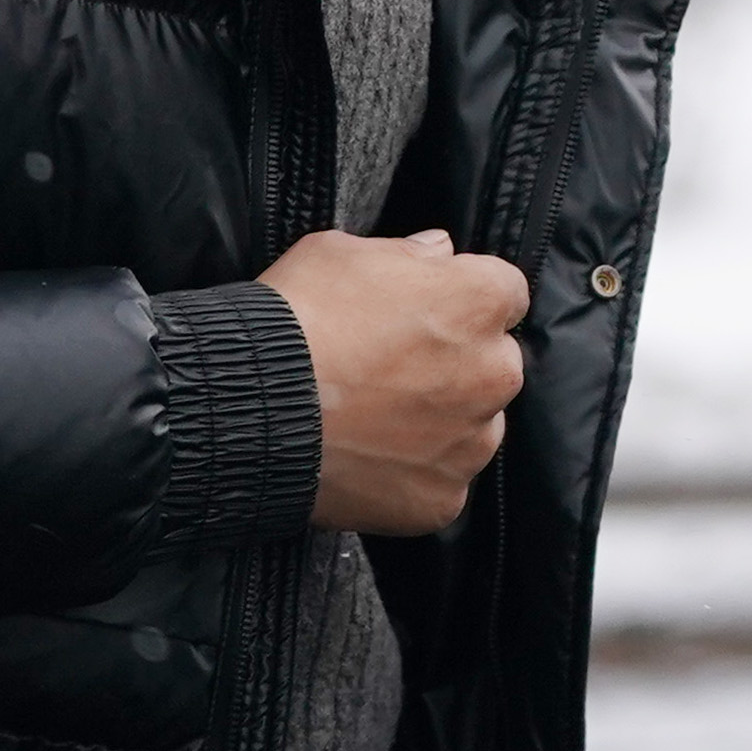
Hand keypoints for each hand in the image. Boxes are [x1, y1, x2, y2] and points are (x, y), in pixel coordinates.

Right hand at [266, 225, 528, 534]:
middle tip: (392, 371)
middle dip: (456, 364)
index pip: (503, 294)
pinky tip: (367, 461)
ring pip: (473, 426)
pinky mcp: (442, 498)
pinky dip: (412, 476)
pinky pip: (440, 482)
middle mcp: (493, 372)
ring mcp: (470, 442)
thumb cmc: (295, 322)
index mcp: (479, 302)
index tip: (430, 313)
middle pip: (493, 364)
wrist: (248, 410)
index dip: (463, 300)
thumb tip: (436, 252)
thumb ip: (405, 252)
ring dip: (440, 422)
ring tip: (374, 421)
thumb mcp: (342, 254)